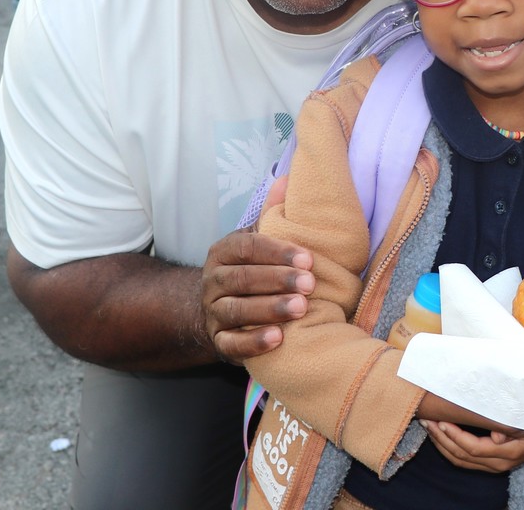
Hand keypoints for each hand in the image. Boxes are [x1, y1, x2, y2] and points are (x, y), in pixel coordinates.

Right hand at [201, 179, 314, 364]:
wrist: (220, 308)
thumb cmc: (251, 268)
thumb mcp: (257, 240)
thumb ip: (272, 214)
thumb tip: (288, 179)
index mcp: (224, 251)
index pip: (248, 247)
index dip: (278, 252)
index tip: (308, 259)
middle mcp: (213, 280)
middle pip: (242, 278)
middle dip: (278, 280)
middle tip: (310, 284)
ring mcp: (212, 312)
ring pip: (237, 310)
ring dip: (269, 309)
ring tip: (300, 309)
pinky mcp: (218, 341)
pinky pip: (231, 344)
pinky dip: (253, 342)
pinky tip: (278, 339)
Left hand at [420, 420, 523, 472]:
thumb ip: (512, 428)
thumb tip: (495, 437)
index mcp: (505, 453)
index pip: (472, 448)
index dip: (454, 436)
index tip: (441, 421)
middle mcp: (498, 462)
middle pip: (462, 456)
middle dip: (441, 439)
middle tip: (425, 420)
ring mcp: (495, 464)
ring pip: (461, 460)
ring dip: (442, 443)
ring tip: (428, 426)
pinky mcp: (493, 461)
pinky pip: (466, 460)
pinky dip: (451, 448)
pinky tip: (442, 434)